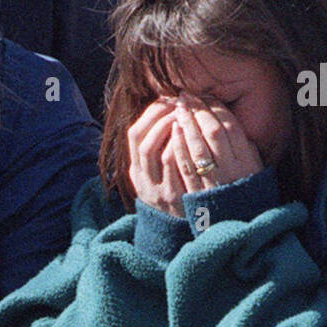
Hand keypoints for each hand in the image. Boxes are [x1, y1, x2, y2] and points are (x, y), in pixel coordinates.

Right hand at [127, 99, 185, 216]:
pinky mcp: (174, 196)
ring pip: (155, 150)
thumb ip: (160, 149)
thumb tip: (170, 110)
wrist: (188, 228)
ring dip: (170, 128)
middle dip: (160, 116)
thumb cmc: (181, 191)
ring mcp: (156, 188)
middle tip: (179, 103)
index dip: (150, 113)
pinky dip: (181, 145)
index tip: (167, 99)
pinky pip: (174, 164)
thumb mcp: (161, 174)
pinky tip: (193, 134)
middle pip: (141, 139)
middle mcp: (142, 179)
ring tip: (186, 114)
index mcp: (137, 170)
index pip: (134, 134)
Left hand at [169, 94, 262, 190]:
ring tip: (178, 107)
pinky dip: (179, 145)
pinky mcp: (196, 193)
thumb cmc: (245, 192)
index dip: (217, 109)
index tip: (206, 96)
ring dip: (187, 123)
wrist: (236, 228)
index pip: (232, 128)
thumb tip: (230, 118)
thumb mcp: (254, 168)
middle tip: (187, 96)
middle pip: (214, 133)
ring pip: (198, 147)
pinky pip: (186, 166)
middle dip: (199, 111)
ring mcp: (213, 183)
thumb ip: (246, 146)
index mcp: (249, 163)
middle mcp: (232, 171)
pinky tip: (173, 129)